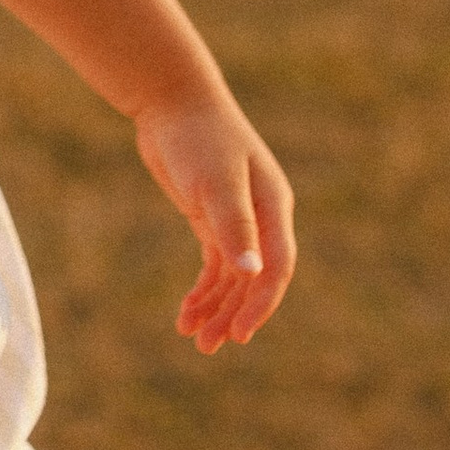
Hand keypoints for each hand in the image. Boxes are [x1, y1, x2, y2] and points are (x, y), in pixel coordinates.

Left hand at [133, 90, 296, 351]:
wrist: (172, 103)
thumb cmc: (199, 138)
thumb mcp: (215, 183)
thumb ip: (234, 226)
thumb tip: (252, 271)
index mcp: (274, 208)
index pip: (277, 268)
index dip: (261, 304)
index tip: (239, 334)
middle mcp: (261, 218)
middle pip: (255, 279)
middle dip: (234, 314)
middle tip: (209, 346)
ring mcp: (236, 219)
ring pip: (233, 277)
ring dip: (216, 308)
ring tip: (194, 337)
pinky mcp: (211, 217)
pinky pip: (214, 264)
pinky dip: (202, 289)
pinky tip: (186, 311)